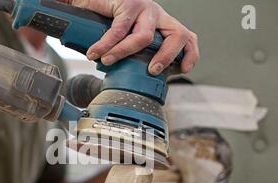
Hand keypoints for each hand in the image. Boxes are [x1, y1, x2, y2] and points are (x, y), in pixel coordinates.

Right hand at [60, 0, 198, 74]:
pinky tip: (94, 53)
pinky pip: (119, 30)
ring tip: (107, 61)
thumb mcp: (126, 39)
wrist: (88, 2)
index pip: (186, 38)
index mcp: (161, 25)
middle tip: (152, 71)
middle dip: (168, 57)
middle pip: (178, 36)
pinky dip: (105, 44)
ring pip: (144, 37)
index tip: (183, 70)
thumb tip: (134, 80)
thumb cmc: (108, 20)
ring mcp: (143, 7)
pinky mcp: (127, 3)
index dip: (190, 55)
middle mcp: (156, 15)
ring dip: (124, 52)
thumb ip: (133, 56)